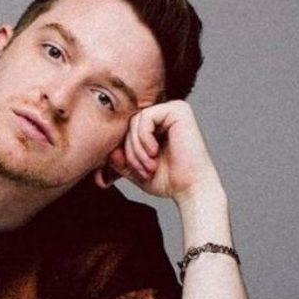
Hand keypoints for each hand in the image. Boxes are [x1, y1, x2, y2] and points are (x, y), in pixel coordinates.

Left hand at [106, 100, 222, 204]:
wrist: (191, 189)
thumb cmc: (167, 180)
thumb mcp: (134, 168)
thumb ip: (118, 158)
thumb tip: (107, 149)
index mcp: (155, 125)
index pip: (124, 128)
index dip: (121, 149)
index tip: (127, 170)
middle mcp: (164, 114)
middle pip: (128, 124)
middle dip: (129, 151)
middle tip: (141, 171)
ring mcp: (172, 109)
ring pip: (134, 121)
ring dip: (136, 148)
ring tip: (149, 166)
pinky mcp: (178, 110)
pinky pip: (146, 117)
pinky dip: (144, 138)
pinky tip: (154, 153)